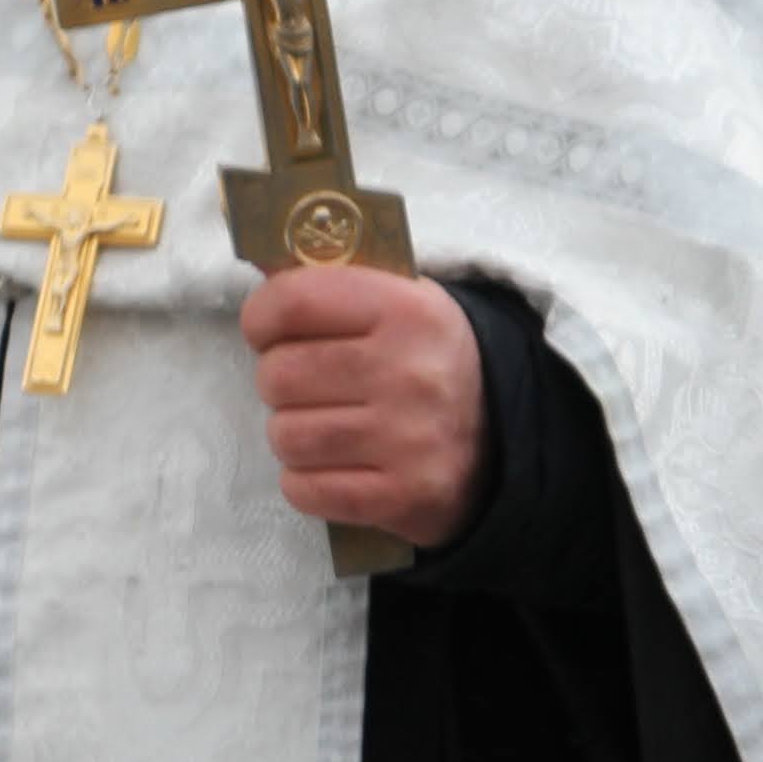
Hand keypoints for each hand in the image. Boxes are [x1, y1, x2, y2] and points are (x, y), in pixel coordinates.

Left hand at [243, 266, 488, 551]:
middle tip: (308, 385)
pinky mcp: (401, 497)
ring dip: (293, 434)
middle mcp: (410, 373)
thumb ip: (332, 283)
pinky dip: (305, 481)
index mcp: (408, 310)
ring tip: (324, 425)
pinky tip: (333, 465)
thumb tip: (263, 264)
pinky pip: (304, 490)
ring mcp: (408, 441)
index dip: (262, 317)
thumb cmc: (426, 362)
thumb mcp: (398, 302)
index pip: (292, 302)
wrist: (500, 440)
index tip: (267, 330)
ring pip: (285, 436)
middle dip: (280, 382)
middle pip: (278, 375)